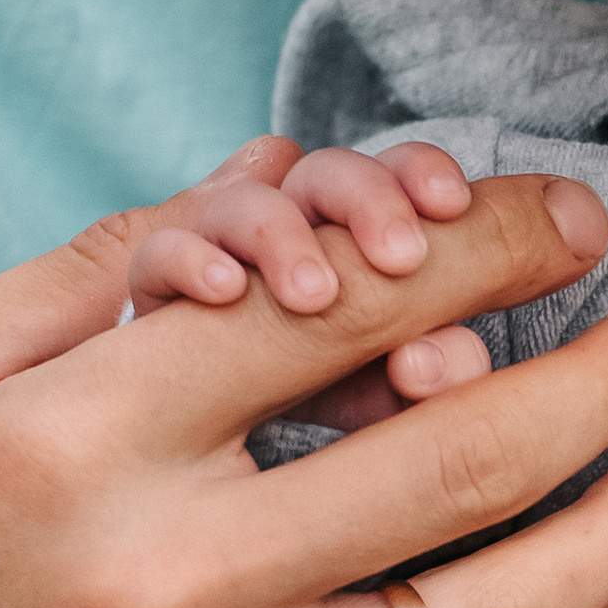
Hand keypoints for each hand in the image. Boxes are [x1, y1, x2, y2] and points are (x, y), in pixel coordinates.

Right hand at [126, 134, 489, 428]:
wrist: (198, 432)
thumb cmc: (313, 396)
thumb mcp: (377, 396)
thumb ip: (419, 379)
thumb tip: (432, 367)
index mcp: (356, 234)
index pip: (393, 176)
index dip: (422, 174)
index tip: (450, 204)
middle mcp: (292, 227)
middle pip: (328, 174)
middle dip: (368, 200)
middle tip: (402, 258)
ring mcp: (220, 248)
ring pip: (246, 205)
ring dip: (283, 237)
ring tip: (317, 296)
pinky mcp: (156, 288)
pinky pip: (161, 254)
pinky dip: (191, 260)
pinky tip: (225, 291)